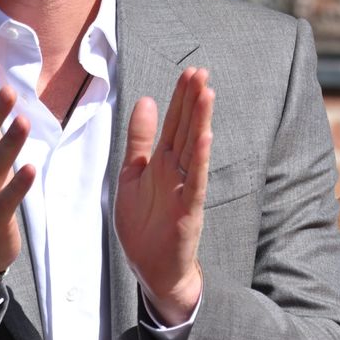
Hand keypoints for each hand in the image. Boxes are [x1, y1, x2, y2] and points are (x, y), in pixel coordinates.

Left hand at [114, 67, 214, 325]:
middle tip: (201, 72)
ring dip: (200, 121)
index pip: (174, 122)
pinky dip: (199, 159)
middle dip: (192, 101)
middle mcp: (176, 170)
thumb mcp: (132, 173)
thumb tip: (145, 101)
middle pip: (186, 128)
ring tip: (206, 93)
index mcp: (162, 161)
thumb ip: (139, 140)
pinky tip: (205, 137)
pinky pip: (195, 180)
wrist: (152, 267)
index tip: (189, 72)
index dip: (180, 98)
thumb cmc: (144, 223)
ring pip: (193, 148)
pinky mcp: (189, 208)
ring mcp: (185, 188)